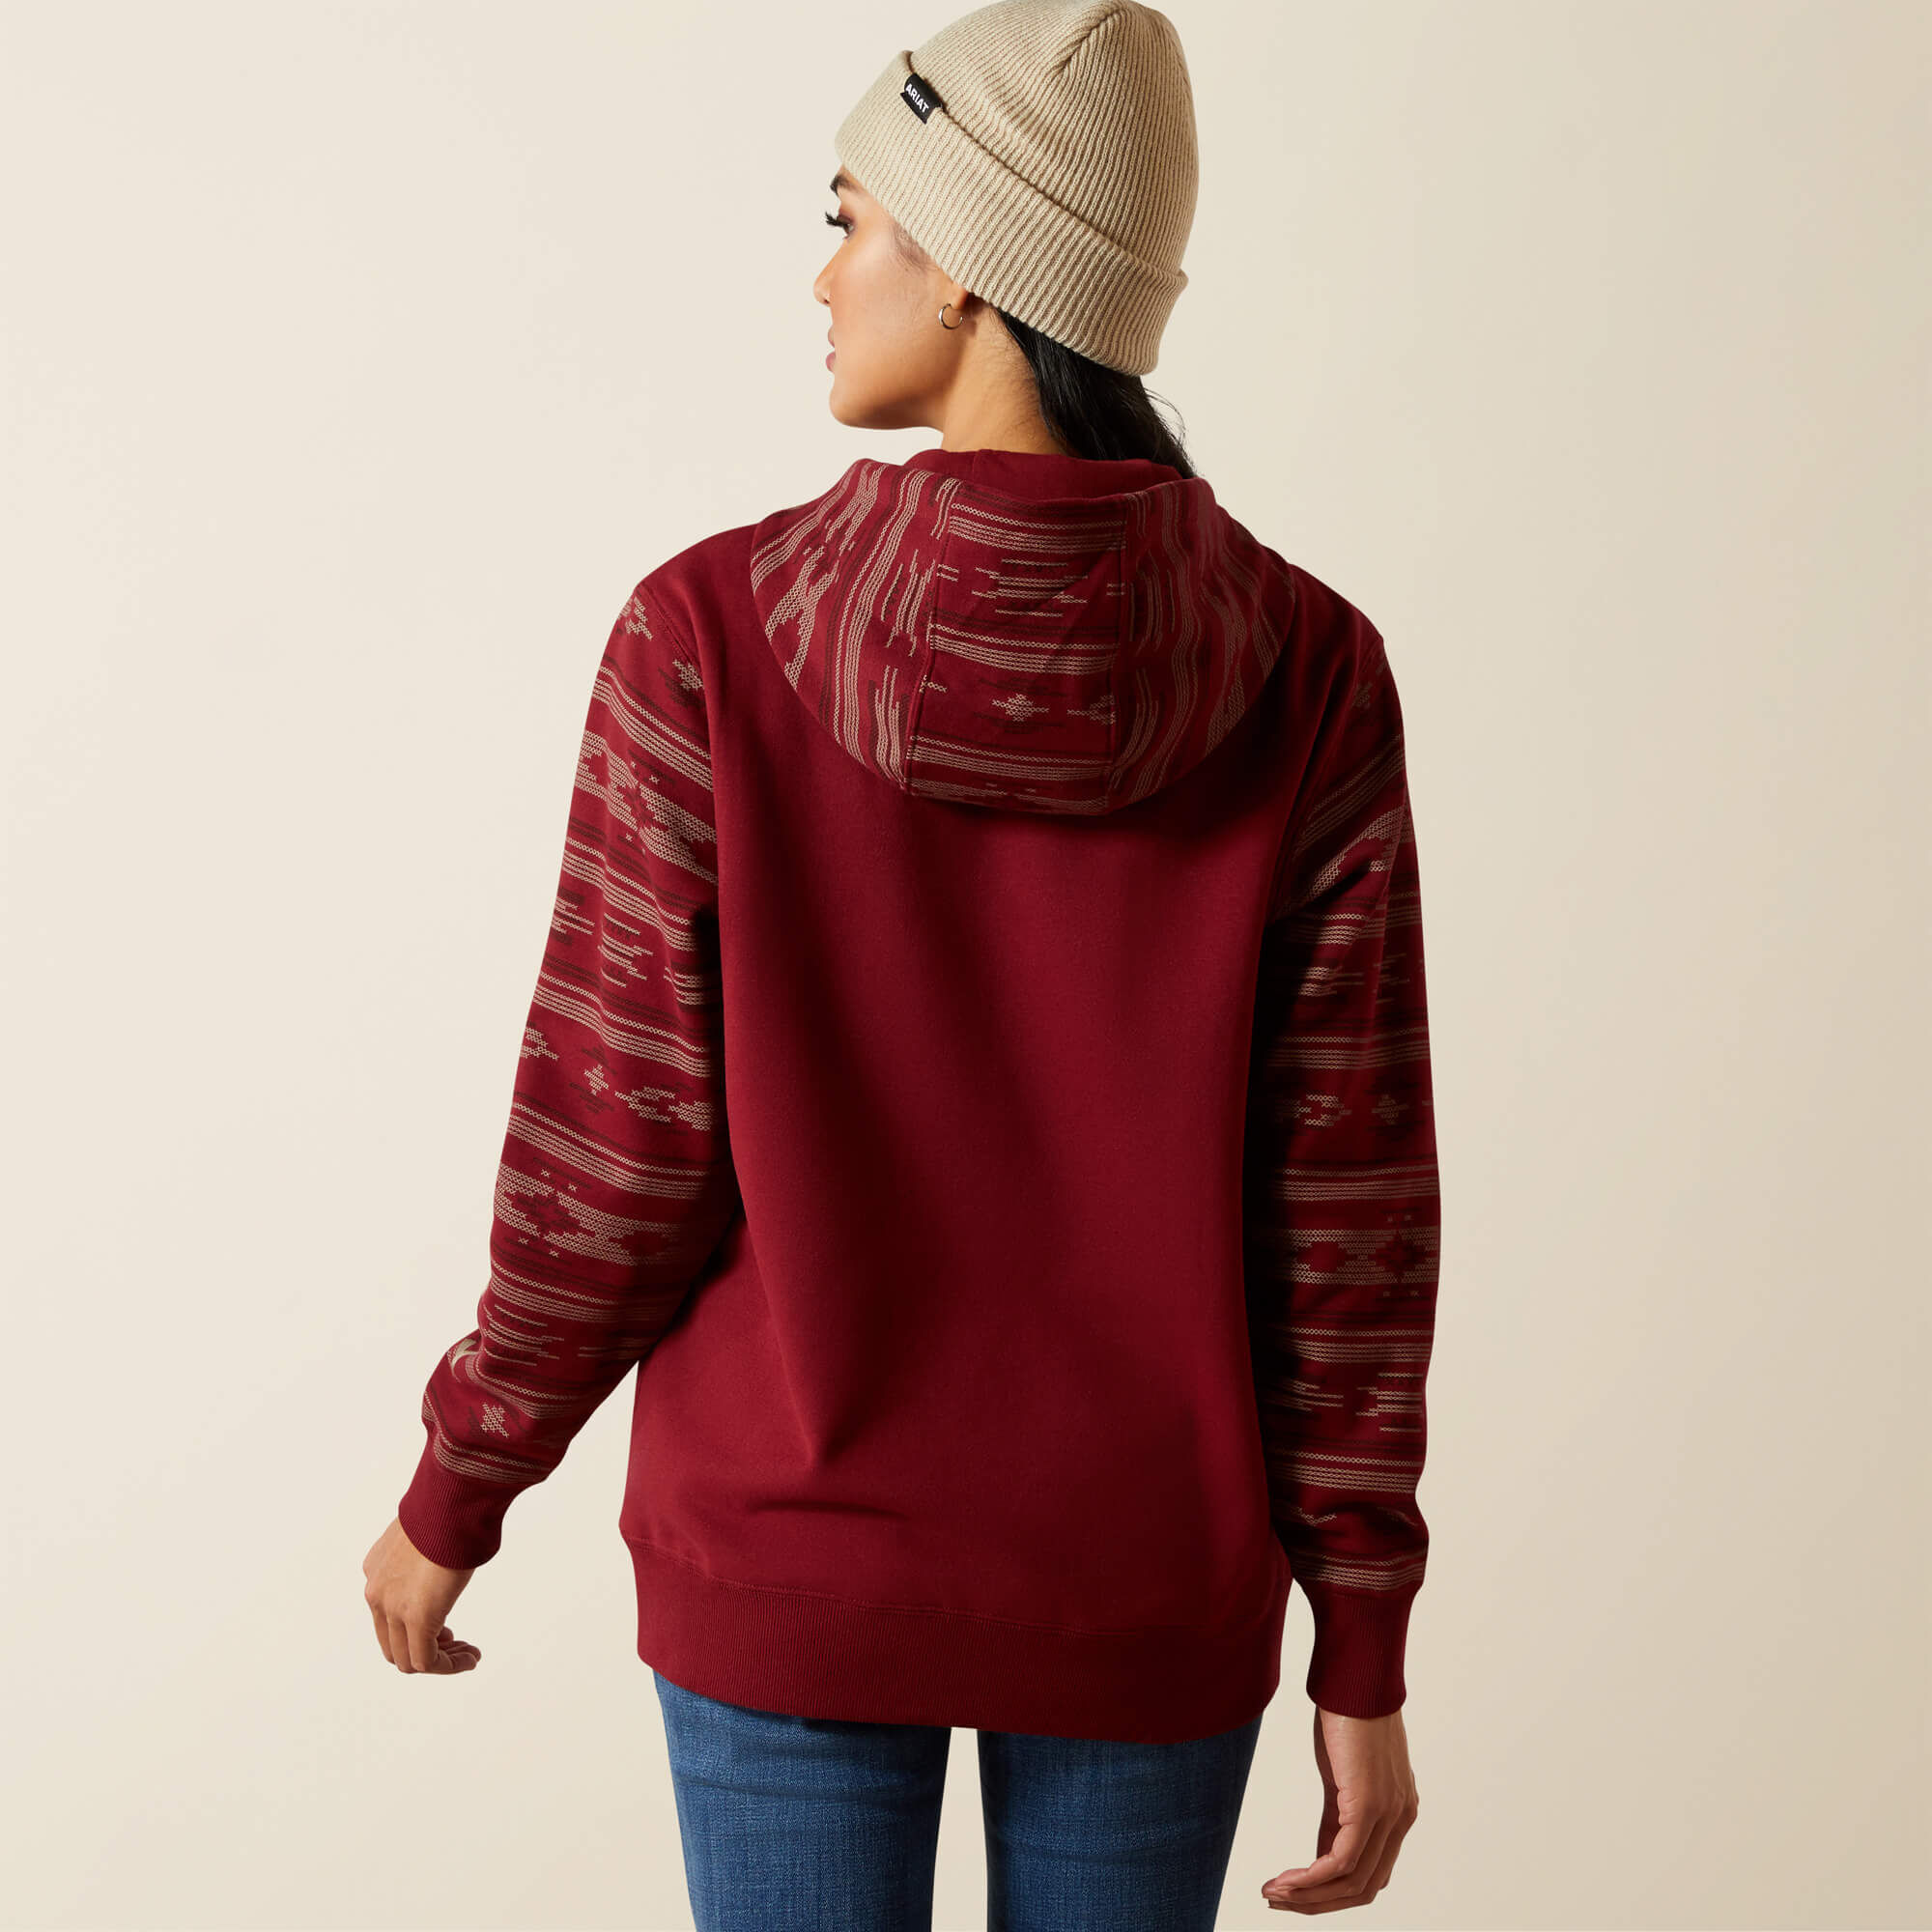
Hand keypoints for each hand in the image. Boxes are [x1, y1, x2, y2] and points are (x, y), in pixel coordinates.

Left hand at [363, 1515, 482, 1674]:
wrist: (452, 1499)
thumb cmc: (451, 1505)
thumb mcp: (431, 1531)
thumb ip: (430, 1550)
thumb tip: (454, 1544)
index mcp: (377, 1569)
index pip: (388, 1616)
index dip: (416, 1629)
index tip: (446, 1628)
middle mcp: (377, 1592)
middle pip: (393, 1643)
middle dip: (425, 1648)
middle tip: (456, 1642)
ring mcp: (392, 1608)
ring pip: (407, 1659)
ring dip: (440, 1661)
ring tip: (470, 1654)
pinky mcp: (416, 1618)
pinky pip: (426, 1660)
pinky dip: (448, 1666)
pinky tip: (471, 1658)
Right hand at [1260, 1704, 1417, 1912]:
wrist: (1354, 1677)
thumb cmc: (1347, 1715)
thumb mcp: (1342, 1776)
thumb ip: (1338, 1818)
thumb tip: (1321, 1855)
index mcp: (1398, 1814)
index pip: (1370, 1875)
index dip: (1331, 1894)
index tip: (1293, 1893)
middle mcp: (1400, 1820)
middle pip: (1363, 1889)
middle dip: (1317, 1903)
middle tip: (1277, 1900)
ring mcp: (1388, 1815)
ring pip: (1352, 1882)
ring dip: (1309, 1895)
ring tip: (1274, 1893)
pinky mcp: (1368, 1805)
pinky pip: (1342, 1861)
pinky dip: (1312, 1877)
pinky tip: (1287, 1880)